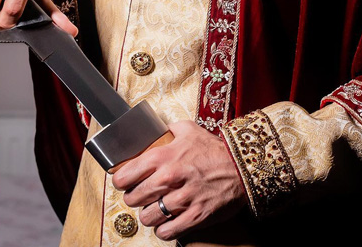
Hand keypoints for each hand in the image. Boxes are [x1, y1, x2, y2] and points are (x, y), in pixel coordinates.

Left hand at [112, 120, 246, 240]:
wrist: (241, 166)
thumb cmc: (214, 149)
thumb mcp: (188, 130)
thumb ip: (168, 130)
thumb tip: (155, 131)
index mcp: (164, 157)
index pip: (125, 175)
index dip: (120, 180)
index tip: (123, 182)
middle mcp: (169, 178)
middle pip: (133, 198)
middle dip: (133, 198)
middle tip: (139, 195)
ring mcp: (182, 199)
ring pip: (148, 218)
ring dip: (149, 215)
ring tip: (154, 209)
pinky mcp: (194, 217)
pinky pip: (166, 232)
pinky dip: (163, 229)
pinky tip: (167, 221)